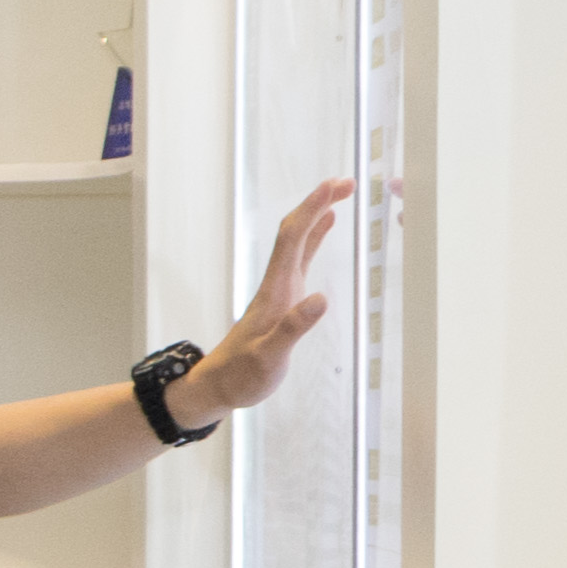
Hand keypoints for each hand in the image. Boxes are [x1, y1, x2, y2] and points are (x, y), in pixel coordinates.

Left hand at [179, 175, 350, 420]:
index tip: (334, 187)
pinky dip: (314, 238)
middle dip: (318, 202)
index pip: (293, 239)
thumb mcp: (270, 357)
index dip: (313, 210)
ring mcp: (280, 289)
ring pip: (298, 241)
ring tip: (340, 192)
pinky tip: (325, 227)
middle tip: (347, 182)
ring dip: (318, 214)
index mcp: (274, 291)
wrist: (219, 385)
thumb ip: (293, 329)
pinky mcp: (284, 299)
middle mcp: (276, 283)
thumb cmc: (243, 375)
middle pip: (295, 232)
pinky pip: (301, 258)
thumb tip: (320, 299)